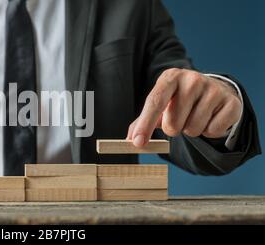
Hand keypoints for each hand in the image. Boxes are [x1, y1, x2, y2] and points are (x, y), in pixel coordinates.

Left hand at [127, 68, 241, 146]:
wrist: (214, 90)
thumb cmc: (179, 100)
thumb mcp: (160, 104)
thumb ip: (142, 121)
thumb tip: (130, 139)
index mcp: (170, 77)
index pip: (154, 102)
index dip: (145, 124)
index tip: (138, 142)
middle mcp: (192, 79)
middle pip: (173, 124)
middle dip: (173, 129)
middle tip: (180, 118)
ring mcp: (213, 89)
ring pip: (193, 130)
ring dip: (191, 130)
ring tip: (195, 116)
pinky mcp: (231, 102)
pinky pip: (212, 131)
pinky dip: (209, 132)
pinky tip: (210, 118)